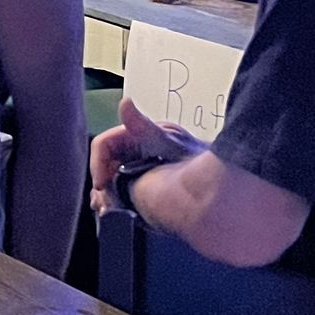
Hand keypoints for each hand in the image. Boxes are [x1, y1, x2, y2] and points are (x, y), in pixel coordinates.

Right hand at [89, 97, 196, 219]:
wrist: (216, 189)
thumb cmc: (194, 161)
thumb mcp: (167, 142)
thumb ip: (143, 127)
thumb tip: (126, 102)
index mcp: (137, 135)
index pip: (105, 145)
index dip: (98, 163)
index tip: (102, 186)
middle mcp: (134, 150)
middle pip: (104, 164)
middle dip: (101, 183)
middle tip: (102, 204)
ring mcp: (137, 168)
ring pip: (109, 180)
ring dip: (105, 195)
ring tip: (107, 210)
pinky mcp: (142, 186)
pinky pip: (119, 192)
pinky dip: (113, 202)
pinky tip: (114, 211)